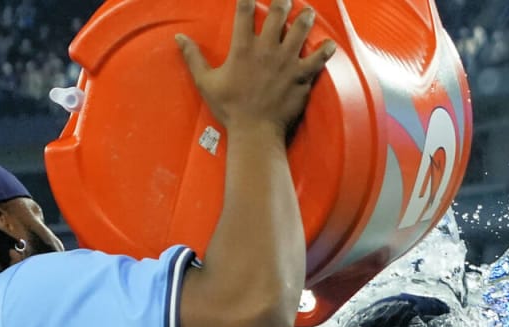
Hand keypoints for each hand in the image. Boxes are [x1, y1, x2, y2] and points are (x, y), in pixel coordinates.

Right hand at [177, 0, 335, 142]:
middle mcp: (266, 50)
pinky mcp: (301, 77)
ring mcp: (286, 62)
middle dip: (283, 2)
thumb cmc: (230, 108)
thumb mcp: (206, 82)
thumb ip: (193, 57)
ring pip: (301, 30)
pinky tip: (330, 44)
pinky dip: (326, 50)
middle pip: (278, 14)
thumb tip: (179, 38)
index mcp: (243, 48)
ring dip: (305, 18)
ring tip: (308, 12)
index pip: (244, 12)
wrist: (255, 132)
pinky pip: (318, 59)